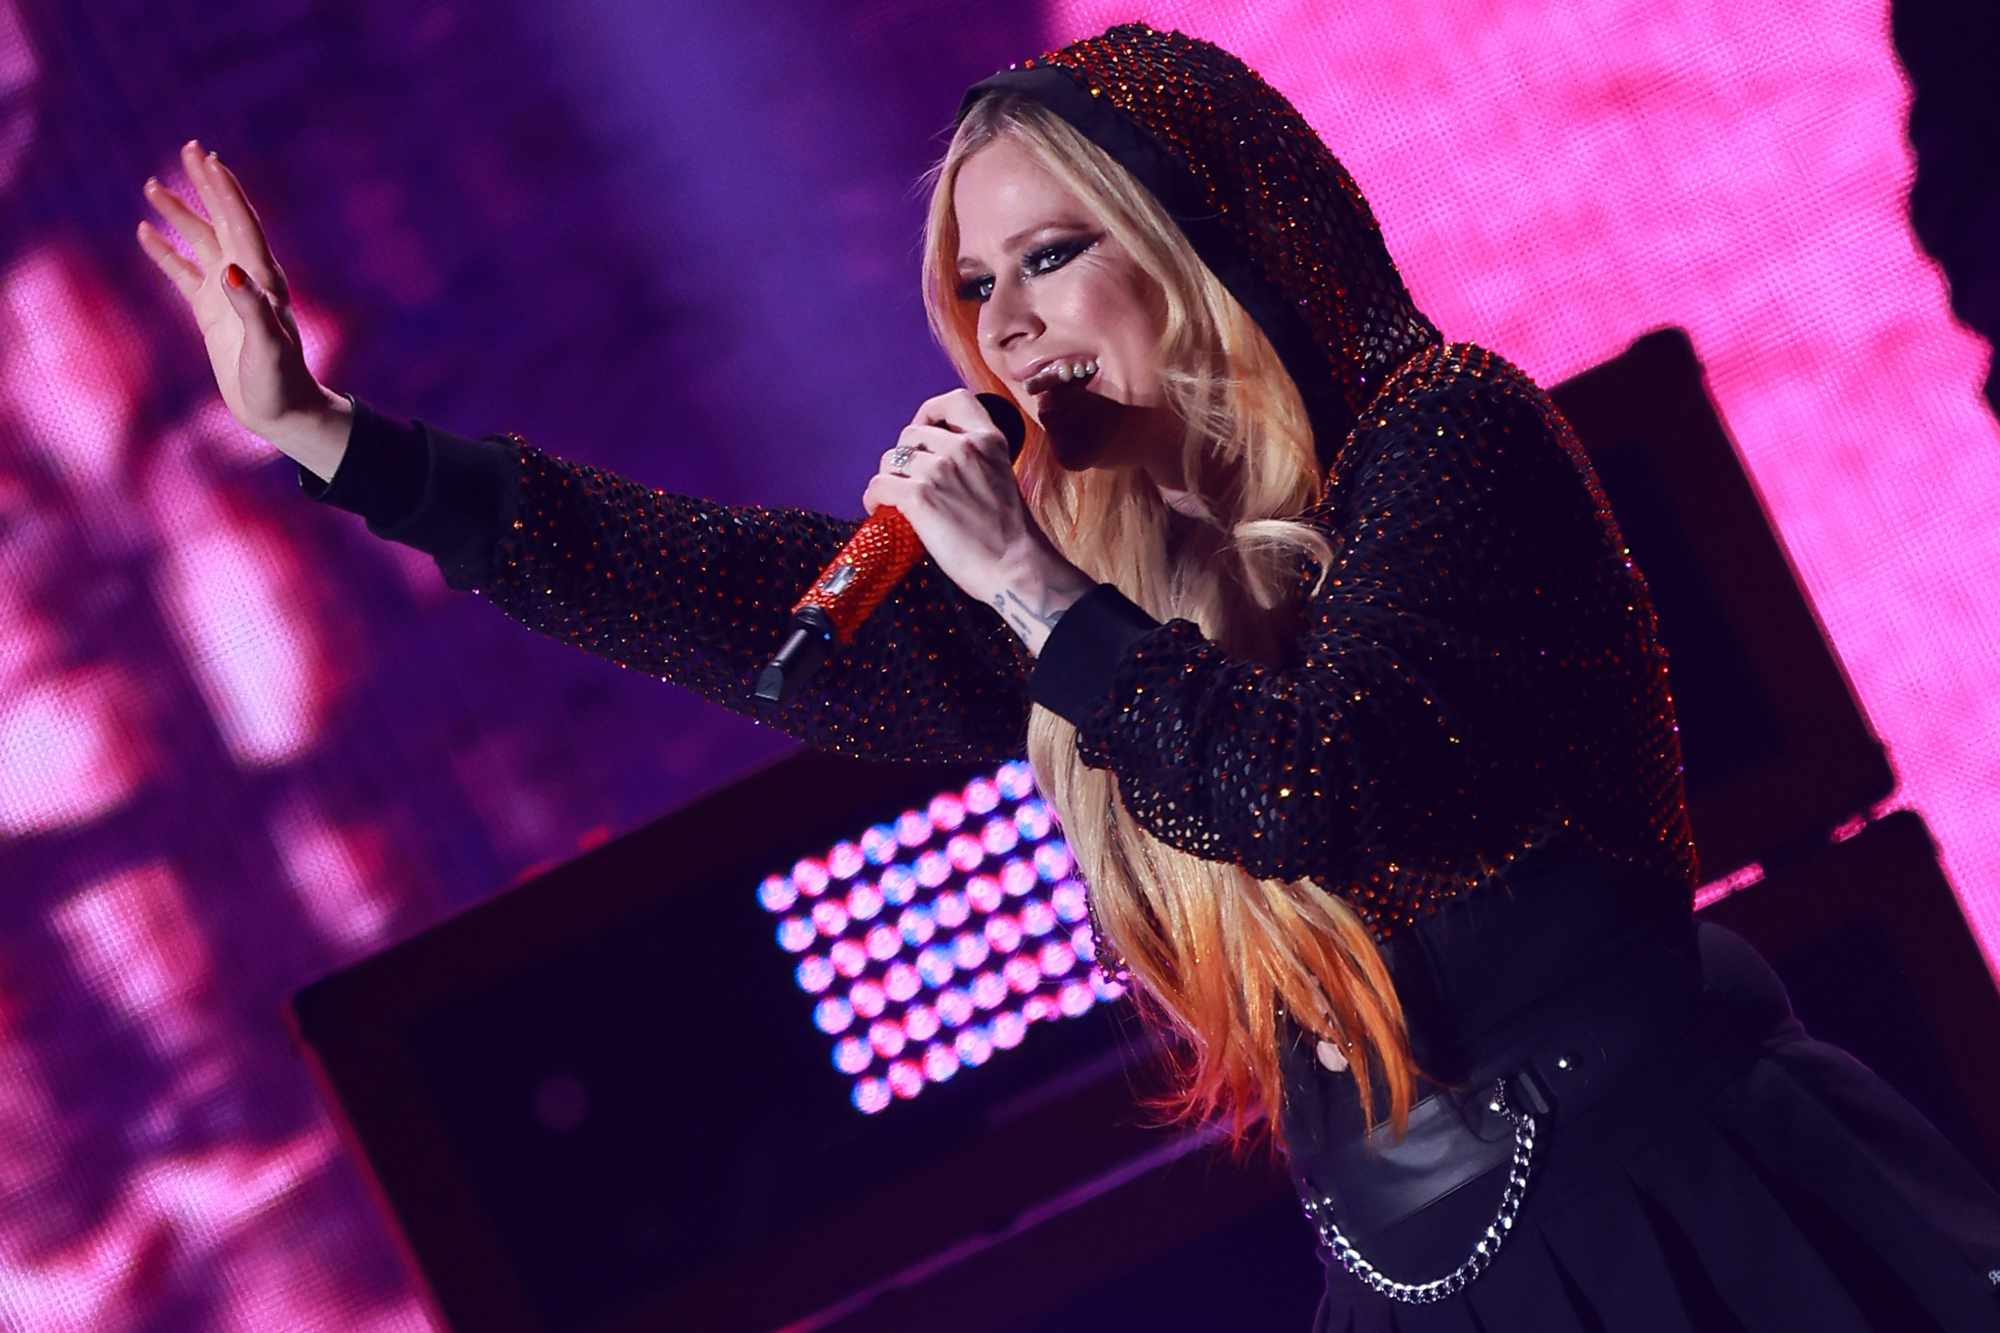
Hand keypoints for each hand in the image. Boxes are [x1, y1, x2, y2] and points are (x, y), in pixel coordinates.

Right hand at [135, 140, 343, 448]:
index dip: (225, 190)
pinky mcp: (212, 313)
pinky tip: (145, 232)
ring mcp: (228, 295)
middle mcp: (247, 280)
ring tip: (152, 185)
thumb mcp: (266, 346)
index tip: (206, 158)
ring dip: (180, 213)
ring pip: (200, 242)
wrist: (281, 412)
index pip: (242, 223)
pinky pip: (184, 273)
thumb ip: (250, 307)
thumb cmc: (279, 382)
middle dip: (207, 185)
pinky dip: (165, 252)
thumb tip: (229, 269)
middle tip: (189, 149)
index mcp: (263, 280)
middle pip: (224, 220)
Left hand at [862, 389, 1092, 650]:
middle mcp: (963, 447)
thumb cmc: (1011, 535)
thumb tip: (939, 464)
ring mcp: (939, 470)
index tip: (924, 431)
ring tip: (893, 499)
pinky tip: (879, 510)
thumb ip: (975, 461)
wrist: (1016, 568)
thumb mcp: (1002, 477)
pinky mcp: (919, 497)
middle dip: (905, 456)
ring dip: (888, 478)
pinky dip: (873, 498)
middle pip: (912, 433)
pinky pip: (879, 485)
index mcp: (989, 440)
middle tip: (907, 480)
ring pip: (891, 460)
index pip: (954, 400)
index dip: (930, 412)